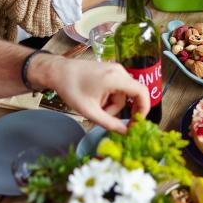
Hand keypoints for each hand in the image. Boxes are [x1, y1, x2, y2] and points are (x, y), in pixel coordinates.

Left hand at [36, 58, 150, 133]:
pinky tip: (95, 99)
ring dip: (111, 104)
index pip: (142, 93)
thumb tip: (126, 133)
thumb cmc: (71, 89)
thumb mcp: (90, 111)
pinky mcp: (110, 70)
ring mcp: (115, 69)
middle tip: (102, 116)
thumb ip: (109, 124)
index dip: (144, 109)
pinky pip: (117, 87)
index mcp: (116, 78)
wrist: (58, 71)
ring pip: (122, 93)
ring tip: (94, 106)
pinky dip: (109, 96)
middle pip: (130, 96)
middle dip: (117, 109)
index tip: (137, 121)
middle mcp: (119, 71)